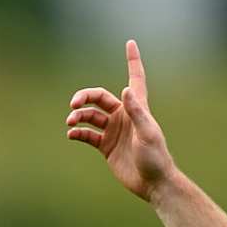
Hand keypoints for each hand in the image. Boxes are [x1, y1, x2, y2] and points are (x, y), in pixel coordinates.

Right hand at [66, 40, 175, 201]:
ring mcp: (114, 131)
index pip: (135, 79)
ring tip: (71, 122)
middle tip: (73, 104)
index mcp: (137, 108)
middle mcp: (124, 116)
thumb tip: (125, 90)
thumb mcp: (147, 134)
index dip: (133, 61)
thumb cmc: (155, 157)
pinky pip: (87, 135)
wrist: (153, 183)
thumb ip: (136, 113)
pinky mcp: (106, 146)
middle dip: (84, 97)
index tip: (131, 42)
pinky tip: (72, 134)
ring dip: (77, 116)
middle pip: (99, 97)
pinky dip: (77, 132)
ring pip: (89, 115)